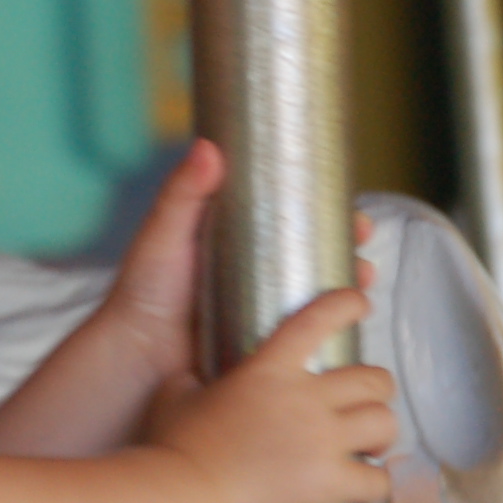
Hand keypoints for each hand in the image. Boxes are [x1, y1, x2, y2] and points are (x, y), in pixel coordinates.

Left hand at [100, 144, 379, 398]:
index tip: (349, 207)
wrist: (137, 355)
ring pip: (319, 295)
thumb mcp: (164, 233)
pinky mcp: (267, 345)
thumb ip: (183, 194)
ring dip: (349, 286)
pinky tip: (352, 327)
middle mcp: (257, 273)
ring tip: (365, 280)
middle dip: (348, 247)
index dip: (326, 210)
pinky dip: (332, 329)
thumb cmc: (144, 290)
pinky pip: (307, 336)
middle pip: (315, 252)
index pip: (292, 215)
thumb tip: (208, 147)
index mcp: (237, 239)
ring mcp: (265, 309)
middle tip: (363, 241)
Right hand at [154, 288, 394, 502]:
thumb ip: (194, 379)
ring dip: (381, 432)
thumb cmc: (174, 447)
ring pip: (384, 422)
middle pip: (371, 379)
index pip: (316, 322)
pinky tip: (366, 481)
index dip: (345, 306)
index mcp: (268, 370)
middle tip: (362, 404)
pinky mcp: (328, 483)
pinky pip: (377, 480)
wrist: (186, 498)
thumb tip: (191, 379)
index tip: (360, 304)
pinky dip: (375, 481)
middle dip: (375, 390)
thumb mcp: (176, 394)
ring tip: (371, 444)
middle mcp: (304, 398)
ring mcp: (321, 441)